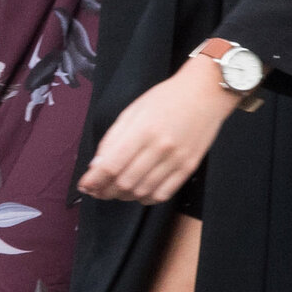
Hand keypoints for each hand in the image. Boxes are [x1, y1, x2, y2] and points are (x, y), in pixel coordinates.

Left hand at [76, 60, 243, 203]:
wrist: (207, 92)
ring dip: (123, 196)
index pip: (111, 166)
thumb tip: (96, 166)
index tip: (84, 185)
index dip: (93, 180)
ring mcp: (177, 159)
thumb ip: (113, 138)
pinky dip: (146, 198)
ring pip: (142, 192)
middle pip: (124, 183)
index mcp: (142, 130)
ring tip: (115, 191)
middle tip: (97, 190)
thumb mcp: (133, 110)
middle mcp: (160, 147)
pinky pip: (163, 194)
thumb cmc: (167, 98)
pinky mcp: (189, 167)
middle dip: (105, 191)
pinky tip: (139, 192)